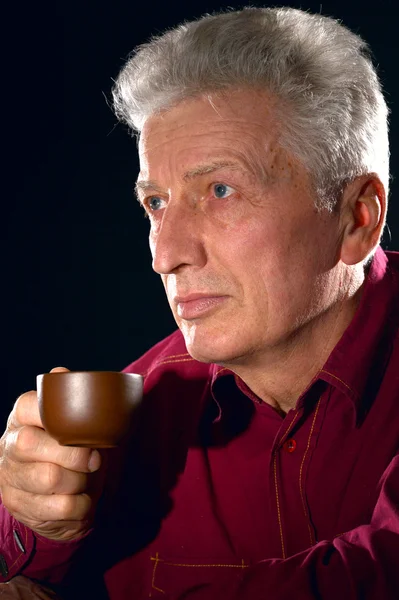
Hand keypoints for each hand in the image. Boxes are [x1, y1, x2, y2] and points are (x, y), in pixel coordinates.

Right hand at [0, 367, 104, 540]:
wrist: (65, 495)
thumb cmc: (71, 448)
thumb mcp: (74, 424)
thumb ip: (69, 400)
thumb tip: (62, 373)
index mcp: (22, 418)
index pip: (26, 406)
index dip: (51, 413)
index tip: (78, 427)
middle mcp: (9, 445)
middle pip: (30, 444)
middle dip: (72, 454)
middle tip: (95, 459)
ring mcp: (10, 478)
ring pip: (47, 478)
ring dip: (79, 481)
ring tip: (87, 479)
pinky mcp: (19, 506)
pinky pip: (57, 507)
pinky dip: (81, 506)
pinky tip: (83, 500)